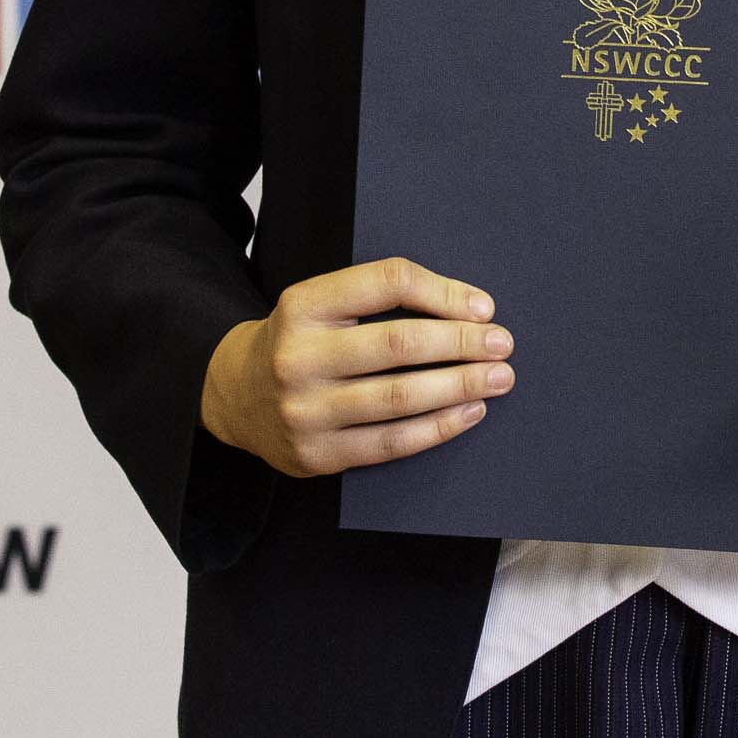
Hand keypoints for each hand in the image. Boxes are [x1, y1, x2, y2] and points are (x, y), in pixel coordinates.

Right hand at [199, 257, 512, 478]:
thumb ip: (379, 297)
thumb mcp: (322, 303)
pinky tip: (468, 413)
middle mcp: (298, 356)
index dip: (443, 292)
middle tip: (502, 344)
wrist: (235, 396)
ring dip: (459, 387)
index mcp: (304, 304)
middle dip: (461, 344)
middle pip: (398, 344)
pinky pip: (390, 443)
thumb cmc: (301, 341)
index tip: (484, 306)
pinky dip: (437, 428)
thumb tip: (468, 308)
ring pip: (399, 398)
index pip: (386, 283)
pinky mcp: (316, 455)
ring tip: (497, 379)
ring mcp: (304, 410)